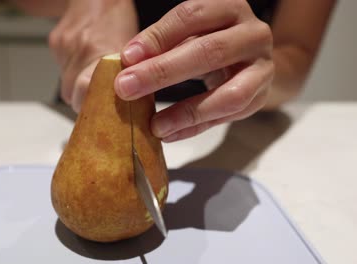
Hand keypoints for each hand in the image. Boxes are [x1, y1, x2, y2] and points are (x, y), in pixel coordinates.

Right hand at [49, 0, 137, 111]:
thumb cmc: (118, 20)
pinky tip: (85, 61)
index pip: (87, 90)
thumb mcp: (132, 51)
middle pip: (74, 96)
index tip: (101, 119)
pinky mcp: (55, 43)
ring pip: (67, 86)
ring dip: (80, 88)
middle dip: (86, 104)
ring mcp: (65, 46)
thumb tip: (132, 112)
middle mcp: (81, 49)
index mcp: (102, 52)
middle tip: (100, 105)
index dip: (92, 109)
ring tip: (94, 77)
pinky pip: (63, 70)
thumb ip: (128, 79)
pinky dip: (74, 72)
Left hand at [114, 0, 273, 141]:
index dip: (158, 36)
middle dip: (163, 72)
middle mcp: (253, 34)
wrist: (250, 60)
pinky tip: (169, 133)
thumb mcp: (187, 34)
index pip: (192, 16)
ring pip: (229, 94)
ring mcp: (262, 68)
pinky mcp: (260, 98)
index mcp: (230, 8)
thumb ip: (162, 44)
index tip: (126, 57)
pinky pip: (227, 118)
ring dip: (186, 111)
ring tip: (154, 125)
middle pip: (209, 52)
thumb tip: (128, 65)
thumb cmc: (208, 42)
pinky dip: (195, 127)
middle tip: (127, 88)